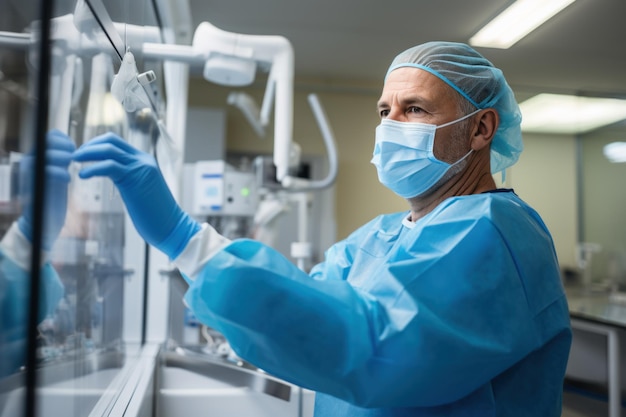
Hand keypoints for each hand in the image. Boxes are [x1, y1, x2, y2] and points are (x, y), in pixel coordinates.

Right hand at [18, 129, 74, 249]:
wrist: (43, 222)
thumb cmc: (53, 198)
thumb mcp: (58, 174)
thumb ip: (61, 160)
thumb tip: (72, 148)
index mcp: (37, 157)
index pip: (51, 135)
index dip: (65, 140)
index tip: (75, 151)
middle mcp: (30, 161)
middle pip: (49, 139)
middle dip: (66, 147)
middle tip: (74, 159)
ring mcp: (31, 173)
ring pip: (49, 153)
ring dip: (64, 159)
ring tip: (70, 168)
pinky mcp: (35, 185)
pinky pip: (49, 171)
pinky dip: (62, 173)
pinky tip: (67, 180)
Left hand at [72, 132, 199, 258]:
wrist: (171, 226)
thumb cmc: (155, 214)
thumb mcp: (139, 189)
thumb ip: (127, 178)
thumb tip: (111, 175)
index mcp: (144, 161)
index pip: (117, 142)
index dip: (96, 144)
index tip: (84, 154)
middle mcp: (143, 160)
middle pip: (111, 141)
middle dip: (89, 145)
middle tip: (75, 156)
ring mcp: (140, 168)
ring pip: (108, 150)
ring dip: (87, 153)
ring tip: (74, 162)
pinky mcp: (134, 178)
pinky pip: (109, 166)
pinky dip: (92, 168)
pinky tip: (82, 175)